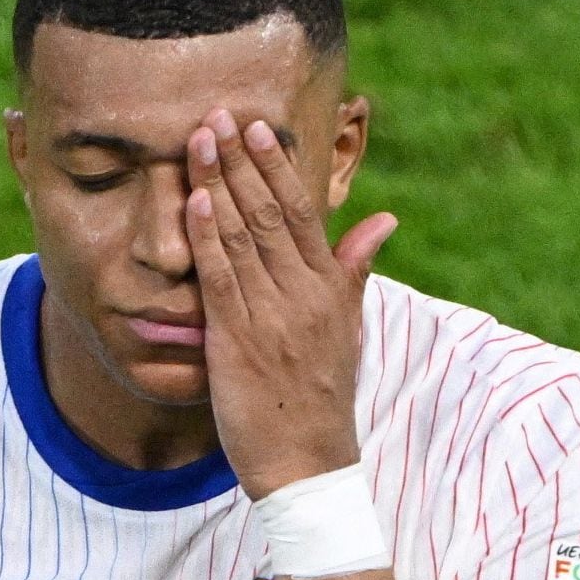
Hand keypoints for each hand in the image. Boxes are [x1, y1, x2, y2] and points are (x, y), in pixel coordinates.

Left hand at [184, 107, 399, 502]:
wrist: (310, 465)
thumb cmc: (322, 399)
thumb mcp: (349, 329)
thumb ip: (355, 270)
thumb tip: (384, 221)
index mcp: (330, 290)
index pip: (303, 213)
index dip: (277, 167)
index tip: (257, 127)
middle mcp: (303, 297)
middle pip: (270, 214)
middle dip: (241, 161)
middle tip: (218, 114)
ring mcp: (270, 318)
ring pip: (243, 237)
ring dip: (219, 184)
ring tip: (200, 140)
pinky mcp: (237, 343)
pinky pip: (220, 280)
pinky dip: (207, 238)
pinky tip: (195, 201)